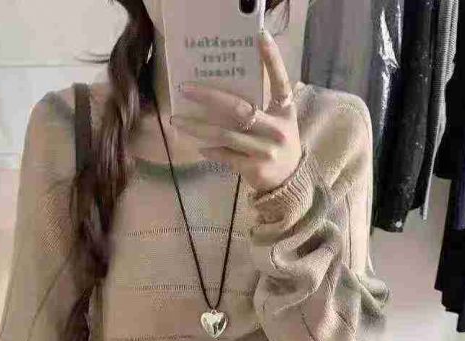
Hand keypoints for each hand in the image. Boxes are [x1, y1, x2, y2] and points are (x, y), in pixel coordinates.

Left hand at [170, 29, 301, 193]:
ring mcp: (265, 150)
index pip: (280, 81)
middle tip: (185, 88)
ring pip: (225, 134)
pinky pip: (226, 155)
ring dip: (197, 127)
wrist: (287, 180)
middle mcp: (277, 129)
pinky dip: (211, 150)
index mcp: (285, 111)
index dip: (272, 59)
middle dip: (208, 97)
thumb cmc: (276, 143)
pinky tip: (199, 146)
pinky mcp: (254, 167)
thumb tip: (221, 89)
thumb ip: (260, 105)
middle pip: (238, 108)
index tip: (260, 36)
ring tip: (177, 120)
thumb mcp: (278, 121)